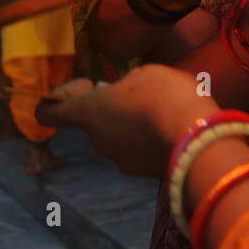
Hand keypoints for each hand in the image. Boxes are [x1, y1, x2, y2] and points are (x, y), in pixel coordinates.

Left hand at [36, 68, 210, 175]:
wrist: (200, 141)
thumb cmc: (166, 96)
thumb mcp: (145, 75)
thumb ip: (126, 84)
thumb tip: (122, 92)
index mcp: (89, 112)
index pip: (49, 113)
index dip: (56, 99)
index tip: (81, 88)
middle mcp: (97, 140)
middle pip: (94, 123)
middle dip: (112, 108)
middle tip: (139, 93)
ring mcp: (120, 161)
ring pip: (119, 138)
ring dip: (133, 125)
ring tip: (164, 110)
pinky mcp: (143, 174)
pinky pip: (139, 152)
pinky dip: (150, 140)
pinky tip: (174, 128)